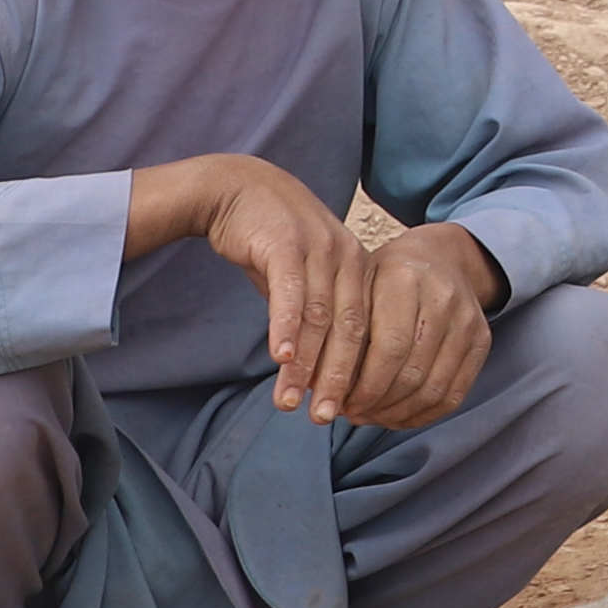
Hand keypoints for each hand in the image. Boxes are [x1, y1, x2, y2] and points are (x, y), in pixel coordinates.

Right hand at [137, 153, 370, 418]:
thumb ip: (316, 322)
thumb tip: (319, 377)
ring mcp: (320, 248)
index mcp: (361, 269)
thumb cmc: (273, 243)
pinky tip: (281, 358)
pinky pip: (289, 293)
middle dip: (339, 379)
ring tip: (291, 402)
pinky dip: (287, 328)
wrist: (238, 189)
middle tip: (325, 418)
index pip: (369, 332)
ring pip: (319, 318)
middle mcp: (349, 258)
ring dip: (306, 365)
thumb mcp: (302, 283)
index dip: (360, 374)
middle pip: (351, 330)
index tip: (348, 412)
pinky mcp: (286, 243)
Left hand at [330, 221, 507, 434]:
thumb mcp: (356, 288)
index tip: (340, 404)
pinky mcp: (482, 339)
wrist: (441, 257)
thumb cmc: (385, 279)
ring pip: (433, 389)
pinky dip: (422, 415)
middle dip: (377, 405)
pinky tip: (397, 416)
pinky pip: (454, 394)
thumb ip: (339, 332)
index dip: (364, 386)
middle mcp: (443, 296)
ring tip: (371, 417)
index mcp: (404, 278)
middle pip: (411, 373)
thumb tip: (316, 387)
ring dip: (397, 414)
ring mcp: (468, 319)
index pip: (388, 348)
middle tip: (352, 415)